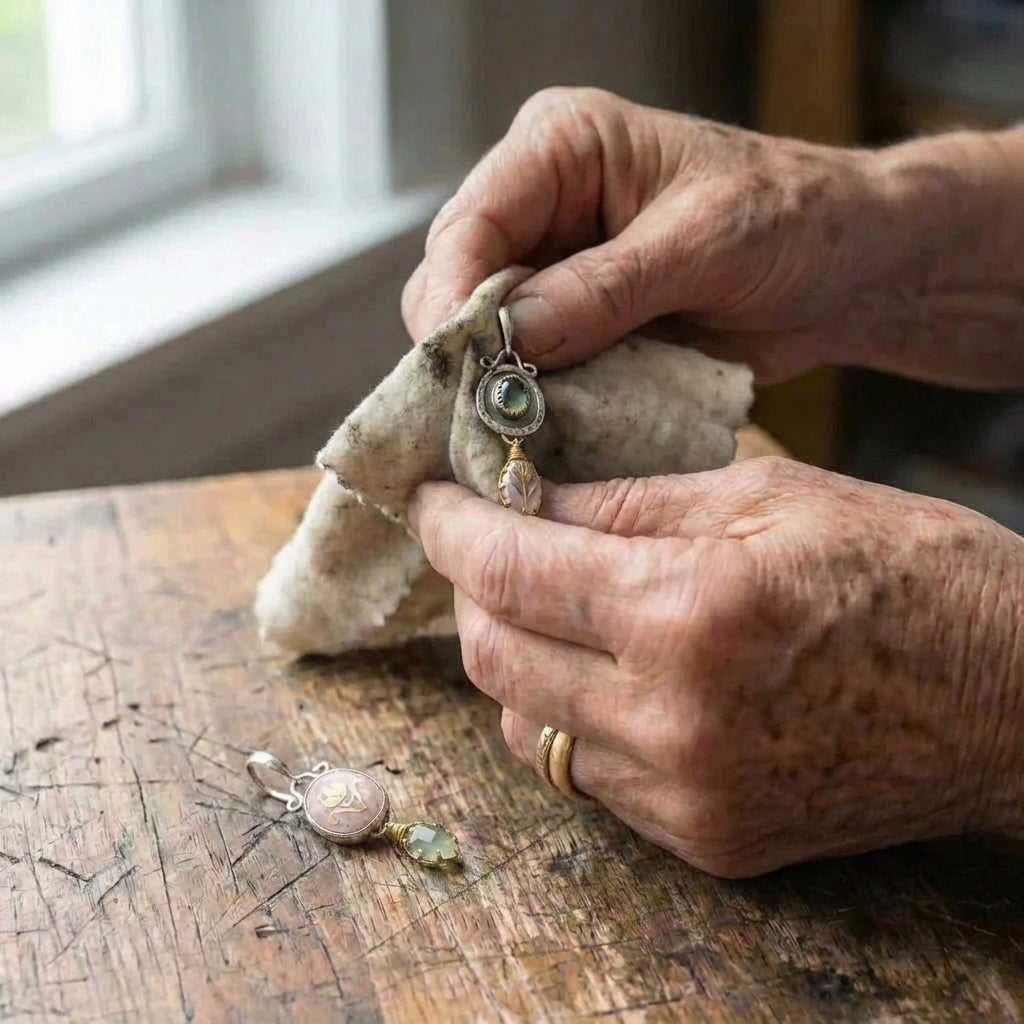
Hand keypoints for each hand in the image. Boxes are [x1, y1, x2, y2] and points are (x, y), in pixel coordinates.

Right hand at [403, 88, 1023, 388]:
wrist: (841, 270)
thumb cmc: (790, 219)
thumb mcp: (704, 242)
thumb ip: (606, 288)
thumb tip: (512, 337)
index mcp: (562, 149)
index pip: (471, 222)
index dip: (453, 296)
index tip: (458, 365)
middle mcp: (541, 208)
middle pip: (457, 283)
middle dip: (466, 351)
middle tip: (483, 414)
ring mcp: (553, 273)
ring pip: (482, 337)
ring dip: (496, 386)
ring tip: (512, 432)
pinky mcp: (573, 328)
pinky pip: (529, 372)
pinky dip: (534, 405)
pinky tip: (543, 432)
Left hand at [408, 458, 1023, 876]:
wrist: (1013, 701)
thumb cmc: (910, 573)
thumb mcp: (768, 497)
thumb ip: (629, 504)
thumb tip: (529, 499)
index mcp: (688, 611)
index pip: (510, 569)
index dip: (452, 527)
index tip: (431, 498)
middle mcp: (671, 718)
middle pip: (494, 657)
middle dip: (469, 590)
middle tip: (481, 543)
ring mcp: (685, 794)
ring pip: (526, 726)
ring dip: (510, 658)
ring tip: (540, 604)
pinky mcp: (705, 838)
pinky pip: (585, 775)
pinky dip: (565, 715)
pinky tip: (596, 670)